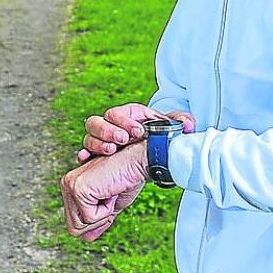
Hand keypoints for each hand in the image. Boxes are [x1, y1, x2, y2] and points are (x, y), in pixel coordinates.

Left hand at [61, 141, 148, 240]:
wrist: (138, 162)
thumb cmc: (128, 178)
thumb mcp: (111, 204)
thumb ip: (98, 220)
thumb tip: (86, 238)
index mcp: (73, 185)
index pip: (74, 222)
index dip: (96, 220)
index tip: (108, 199)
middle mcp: (67, 184)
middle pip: (74, 227)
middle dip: (98, 219)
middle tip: (109, 196)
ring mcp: (70, 185)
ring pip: (81, 225)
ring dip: (102, 214)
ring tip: (109, 193)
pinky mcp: (78, 189)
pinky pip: (90, 218)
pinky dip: (106, 210)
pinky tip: (110, 191)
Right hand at [77, 104, 195, 162]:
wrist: (151, 157)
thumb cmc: (157, 140)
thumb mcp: (169, 130)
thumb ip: (179, 122)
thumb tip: (187, 123)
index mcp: (127, 117)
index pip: (119, 113)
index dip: (125, 121)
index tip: (138, 131)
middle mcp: (111, 127)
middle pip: (98, 121)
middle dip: (108, 130)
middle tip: (121, 140)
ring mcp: (102, 141)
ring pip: (90, 136)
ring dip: (97, 143)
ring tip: (110, 150)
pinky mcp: (97, 156)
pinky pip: (85, 153)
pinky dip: (84, 154)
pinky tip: (86, 158)